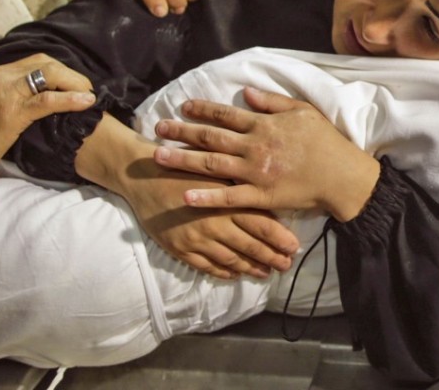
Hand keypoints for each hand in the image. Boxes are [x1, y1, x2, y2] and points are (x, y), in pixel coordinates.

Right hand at [0, 53, 95, 167]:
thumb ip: (13, 94)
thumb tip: (43, 94)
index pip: (36, 61)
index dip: (60, 69)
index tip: (74, 81)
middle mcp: (1, 77)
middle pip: (46, 64)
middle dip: (71, 74)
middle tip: (86, 88)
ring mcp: (6, 92)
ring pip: (49, 76)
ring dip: (75, 84)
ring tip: (88, 95)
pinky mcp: (12, 112)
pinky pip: (47, 100)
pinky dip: (70, 100)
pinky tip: (86, 102)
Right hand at [77, 115, 298, 278]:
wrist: (143, 175)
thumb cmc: (184, 165)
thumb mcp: (216, 168)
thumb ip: (240, 184)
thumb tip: (268, 194)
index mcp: (227, 201)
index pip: (262, 225)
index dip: (281, 239)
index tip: (295, 247)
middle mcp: (215, 224)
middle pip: (251, 246)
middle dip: (272, 258)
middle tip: (286, 266)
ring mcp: (197, 239)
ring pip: (231, 259)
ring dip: (250, 268)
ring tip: (265, 272)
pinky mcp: (180, 248)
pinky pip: (206, 265)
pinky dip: (223, 271)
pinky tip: (234, 273)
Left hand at [153, 87, 380, 221]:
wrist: (342, 176)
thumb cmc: (326, 142)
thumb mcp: (302, 111)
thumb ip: (272, 102)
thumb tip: (246, 92)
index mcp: (263, 125)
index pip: (225, 114)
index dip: (202, 110)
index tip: (183, 107)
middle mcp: (254, 147)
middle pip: (210, 137)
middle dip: (181, 132)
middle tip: (158, 128)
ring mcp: (255, 172)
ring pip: (211, 164)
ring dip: (183, 160)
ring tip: (158, 156)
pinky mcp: (260, 196)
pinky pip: (228, 197)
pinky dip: (206, 196)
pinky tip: (184, 194)